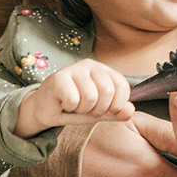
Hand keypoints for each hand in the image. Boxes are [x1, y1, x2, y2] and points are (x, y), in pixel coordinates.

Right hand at [16, 58, 133, 137]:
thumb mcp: (100, 112)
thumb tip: (130, 110)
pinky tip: (63, 103)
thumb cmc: (75, 108)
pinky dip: (69, 108)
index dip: (118, 105)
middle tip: (88, 110)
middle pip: (108, 92)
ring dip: (83, 109)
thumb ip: (117, 111)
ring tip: (75, 106)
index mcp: (104, 70)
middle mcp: (90, 65)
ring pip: (90, 97)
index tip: (107, 110)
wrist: (45, 109)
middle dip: (99, 109)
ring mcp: (73, 69)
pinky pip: (73, 100)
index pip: (122, 86)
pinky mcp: (58, 77)